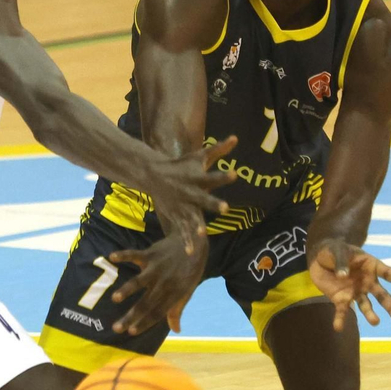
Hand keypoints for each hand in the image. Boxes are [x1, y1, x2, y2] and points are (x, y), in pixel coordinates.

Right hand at [109, 232, 208, 334]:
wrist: (194, 243)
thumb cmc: (189, 271)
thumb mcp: (187, 291)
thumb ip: (177, 310)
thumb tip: (176, 330)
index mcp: (174, 294)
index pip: (157, 313)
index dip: (145, 323)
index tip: (131, 332)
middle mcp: (164, 283)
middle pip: (145, 303)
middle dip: (130, 316)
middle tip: (116, 328)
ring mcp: (156, 268)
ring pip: (139, 281)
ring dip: (127, 289)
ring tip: (115, 298)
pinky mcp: (151, 254)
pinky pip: (135, 254)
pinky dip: (123, 255)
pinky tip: (111, 257)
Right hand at [144, 136, 238, 253]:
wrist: (154, 175)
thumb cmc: (181, 165)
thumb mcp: (199, 156)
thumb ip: (219, 149)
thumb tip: (237, 138)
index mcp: (197, 178)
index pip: (213, 177)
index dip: (223, 176)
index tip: (235, 174)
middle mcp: (190, 192)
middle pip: (203, 198)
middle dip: (213, 203)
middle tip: (225, 207)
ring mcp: (182, 205)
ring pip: (191, 217)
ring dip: (196, 225)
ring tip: (203, 233)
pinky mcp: (176, 215)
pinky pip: (182, 230)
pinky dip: (186, 240)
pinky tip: (190, 252)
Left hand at [308, 237, 390, 330]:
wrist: (319, 259)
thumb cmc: (334, 251)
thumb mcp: (338, 250)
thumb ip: (341, 262)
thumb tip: (343, 276)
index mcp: (371, 266)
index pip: (388, 273)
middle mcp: (368, 282)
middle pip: (383, 296)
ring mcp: (356, 292)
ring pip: (367, 306)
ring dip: (371, 315)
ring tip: (375, 322)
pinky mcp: (341, 299)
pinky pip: (342, 310)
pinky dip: (340, 319)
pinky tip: (338, 328)